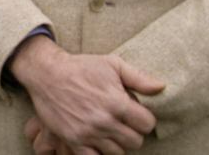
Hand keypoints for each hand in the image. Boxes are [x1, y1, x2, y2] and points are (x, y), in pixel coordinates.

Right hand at [11, 36, 163, 154]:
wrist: (47, 73)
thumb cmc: (82, 67)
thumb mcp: (112, 64)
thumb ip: (138, 78)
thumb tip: (161, 88)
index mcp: (116, 102)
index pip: (147, 124)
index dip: (144, 119)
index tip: (135, 114)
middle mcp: (104, 120)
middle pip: (135, 142)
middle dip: (132, 132)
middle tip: (122, 123)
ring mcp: (89, 132)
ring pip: (118, 152)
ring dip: (116, 143)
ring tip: (109, 130)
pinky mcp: (74, 140)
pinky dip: (99, 152)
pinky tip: (97, 141)